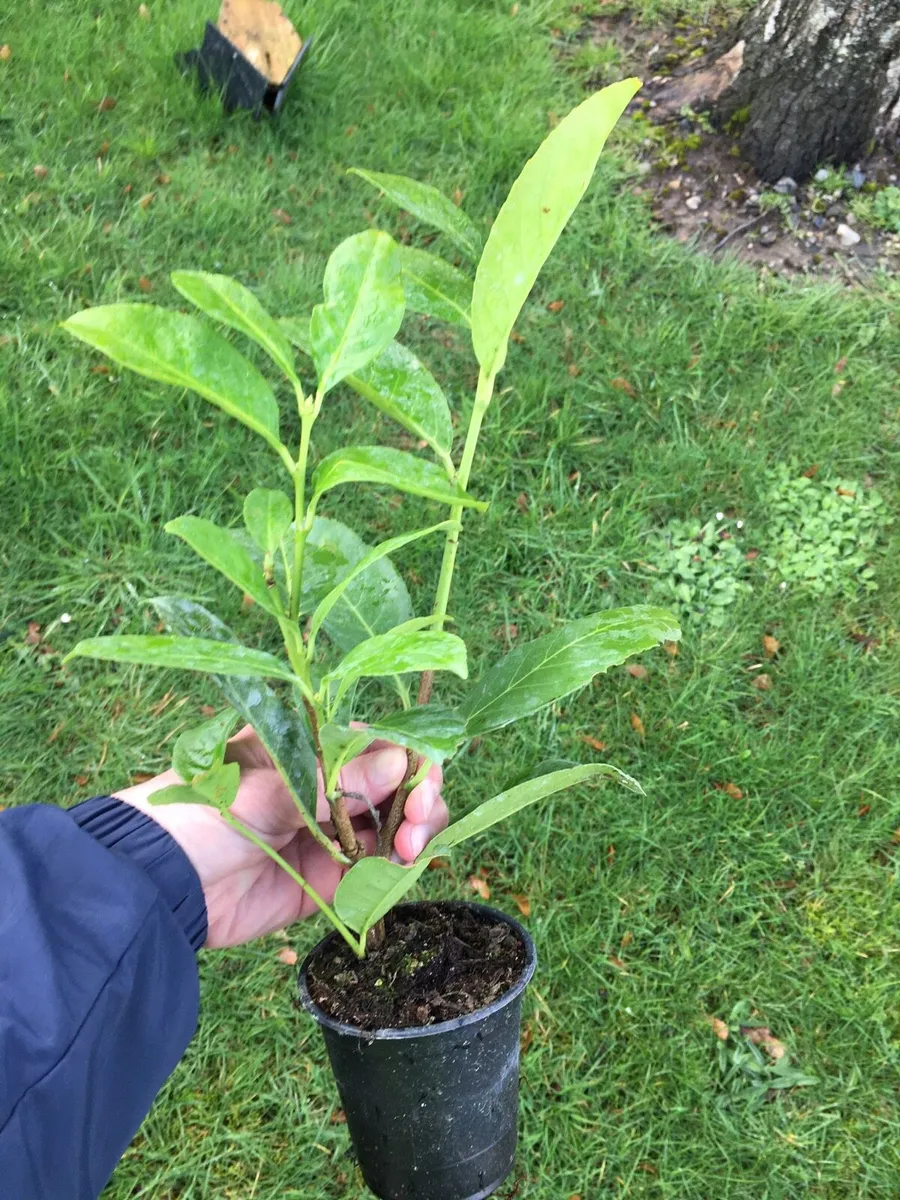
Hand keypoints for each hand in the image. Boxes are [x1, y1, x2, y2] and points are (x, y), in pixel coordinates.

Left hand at [114, 726, 447, 947]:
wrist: (155, 887)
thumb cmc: (203, 814)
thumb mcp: (270, 790)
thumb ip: (337, 782)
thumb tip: (401, 764)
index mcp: (311, 749)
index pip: (381, 745)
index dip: (412, 764)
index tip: (419, 791)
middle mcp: (327, 788)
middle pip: (397, 787)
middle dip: (419, 804)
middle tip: (414, 833)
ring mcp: (328, 835)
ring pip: (394, 829)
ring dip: (413, 837)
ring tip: (408, 854)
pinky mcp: (326, 882)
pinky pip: (374, 874)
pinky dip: (394, 873)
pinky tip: (396, 875)